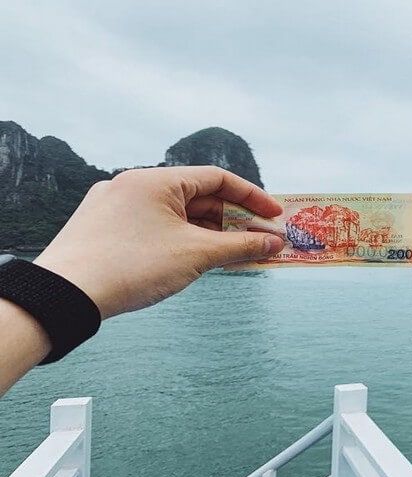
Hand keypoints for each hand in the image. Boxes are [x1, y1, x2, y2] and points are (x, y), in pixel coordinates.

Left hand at [33, 166, 284, 318]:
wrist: (66, 294)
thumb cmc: (131, 266)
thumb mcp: (196, 255)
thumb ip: (240, 246)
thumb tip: (274, 243)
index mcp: (156, 180)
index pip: (217, 178)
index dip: (252, 197)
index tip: (275, 216)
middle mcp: (133, 185)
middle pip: (198, 197)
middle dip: (232, 220)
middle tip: (259, 241)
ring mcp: (115, 207)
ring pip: (175, 214)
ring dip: (208, 233)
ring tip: (232, 256)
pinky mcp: (104, 228)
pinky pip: (154, 226)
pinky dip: (181, 239)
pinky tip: (194, 260)